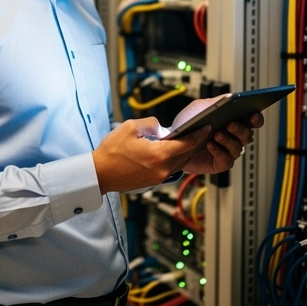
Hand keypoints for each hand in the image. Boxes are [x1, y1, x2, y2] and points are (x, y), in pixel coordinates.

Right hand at [92, 117, 212, 193]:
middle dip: (195, 143)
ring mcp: (159, 177)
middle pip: (186, 155)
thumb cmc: (111, 151)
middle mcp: (163, 169)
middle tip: (201, 132)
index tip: (206, 127)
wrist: (99, 174)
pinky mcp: (153, 182)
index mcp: (159, 154)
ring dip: (185, 153)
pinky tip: (172, 152)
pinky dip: (175, 160)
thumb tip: (161, 128)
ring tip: (188, 141)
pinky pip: (170, 169)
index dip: (199, 134)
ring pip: (180, 163)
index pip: (187, 143)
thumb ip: (151, 123)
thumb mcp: (130, 127)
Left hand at [170, 93, 263, 174]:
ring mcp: (228, 151)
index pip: (252, 120)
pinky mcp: (220, 163)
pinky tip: (210, 145)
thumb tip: (230, 97)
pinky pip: (227, 160)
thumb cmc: (187, 124)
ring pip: (238, 147)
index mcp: (232, 121)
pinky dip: (219, 151)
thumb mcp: (199, 108)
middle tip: (230, 124)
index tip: (253, 115)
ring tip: (217, 134)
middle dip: (240, 129)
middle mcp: (233, 137)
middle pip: (247, 135)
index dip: (256, 118)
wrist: (172, 143)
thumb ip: (215, 102)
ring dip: (228, 140)